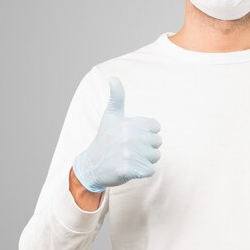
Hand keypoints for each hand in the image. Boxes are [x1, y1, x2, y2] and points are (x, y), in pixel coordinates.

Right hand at [72, 76, 161, 192]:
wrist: (91, 166)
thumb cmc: (105, 139)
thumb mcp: (110, 116)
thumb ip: (116, 97)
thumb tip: (113, 78)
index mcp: (129, 123)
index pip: (156, 127)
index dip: (147, 133)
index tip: (132, 136)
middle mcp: (130, 137)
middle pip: (157, 142)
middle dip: (147, 147)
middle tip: (130, 149)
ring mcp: (129, 154)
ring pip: (155, 156)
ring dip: (145, 159)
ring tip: (129, 158)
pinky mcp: (129, 169)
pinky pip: (151, 170)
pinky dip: (143, 171)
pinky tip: (131, 168)